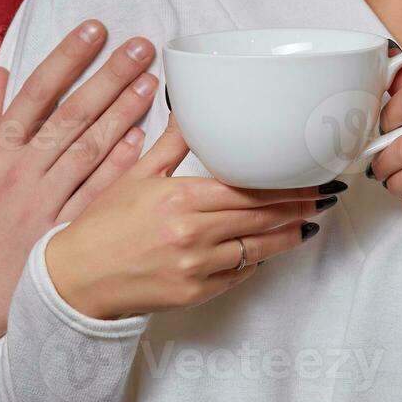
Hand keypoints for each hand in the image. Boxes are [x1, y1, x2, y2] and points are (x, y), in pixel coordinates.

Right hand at [0, 21, 160, 366]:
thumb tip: (1, 71)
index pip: (38, 91)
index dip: (68, 57)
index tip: (96, 29)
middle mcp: (21, 171)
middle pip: (73, 114)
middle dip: (109, 76)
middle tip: (142, 47)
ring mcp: (43, 202)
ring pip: (91, 149)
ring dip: (124, 113)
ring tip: (150, 83)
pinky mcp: (63, 233)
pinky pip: (98, 193)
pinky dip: (120, 166)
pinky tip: (143, 141)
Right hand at [46, 118, 338, 320]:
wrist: (77, 278)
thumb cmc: (102, 226)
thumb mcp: (135, 176)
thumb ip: (171, 143)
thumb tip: (189, 108)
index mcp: (181, 198)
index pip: (248, 188)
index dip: (285, 184)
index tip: (309, 177)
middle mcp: (194, 234)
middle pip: (261, 216)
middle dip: (298, 206)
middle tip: (324, 195)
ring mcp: (197, 267)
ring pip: (258, 248)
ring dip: (287, 235)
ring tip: (308, 222)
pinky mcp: (197, 293)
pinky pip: (239, 274)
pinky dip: (255, 260)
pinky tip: (266, 249)